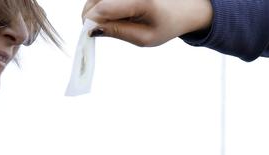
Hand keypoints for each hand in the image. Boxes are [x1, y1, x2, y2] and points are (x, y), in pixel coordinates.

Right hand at [81, 0, 212, 46]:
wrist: (179, 10)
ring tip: (109, 24)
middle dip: (90, 17)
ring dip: (94, 12)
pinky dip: (100, 6)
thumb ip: (118, 33)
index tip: (89, 36)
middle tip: (98, 32)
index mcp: (139, 1)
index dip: (91, 23)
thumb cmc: (164, 26)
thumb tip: (92, 30)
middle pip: (95, 1)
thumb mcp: (144, 38)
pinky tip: (111, 15)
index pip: (103, 8)